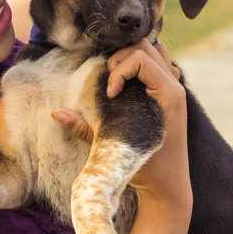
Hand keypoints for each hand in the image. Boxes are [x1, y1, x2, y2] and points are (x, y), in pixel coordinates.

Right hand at [52, 41, 188, 202]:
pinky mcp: (172, 93)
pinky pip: (161, 63)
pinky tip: (129, 85)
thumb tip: (56, 113)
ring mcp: (176, 89)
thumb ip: (85, 128)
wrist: (169, 187)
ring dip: (133, 58)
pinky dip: (143, 65)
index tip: (110, 94)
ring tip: (118, 79)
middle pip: (147, 46)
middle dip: (122, 59)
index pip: (140, 58)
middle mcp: (175, 87)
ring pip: (156, 50)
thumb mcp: (113, 148)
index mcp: (168, 95)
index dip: (119, 69)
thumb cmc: (146, 170)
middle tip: (110, 84)